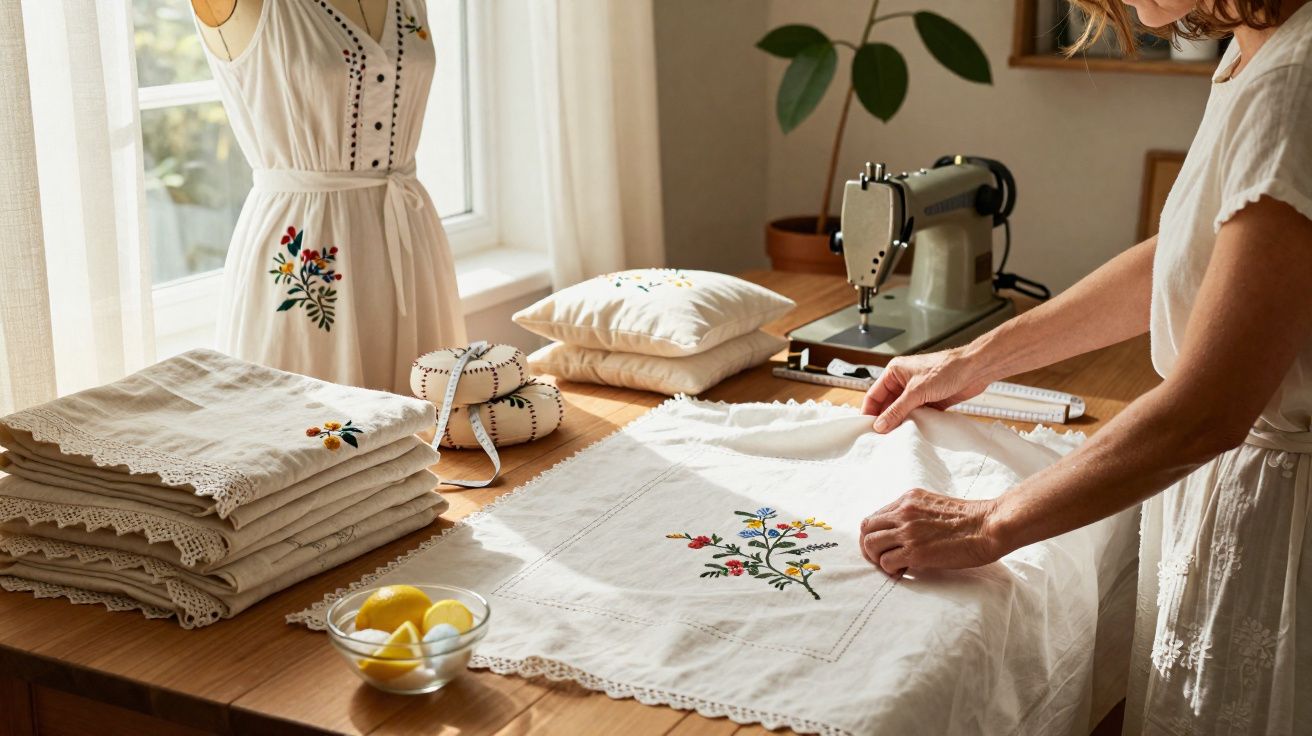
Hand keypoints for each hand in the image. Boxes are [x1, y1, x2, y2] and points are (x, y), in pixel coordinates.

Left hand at [859, 488, 1006, 575]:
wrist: (988, 525)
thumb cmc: (969, 519)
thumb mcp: (934, 505)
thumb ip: (914, 513)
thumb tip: (901, 531)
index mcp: (908, 499)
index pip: (875, 516)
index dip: (875, 534)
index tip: (883, 546)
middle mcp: (904, 512)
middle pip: (867, 529)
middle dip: (869, 547)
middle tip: (880, 558)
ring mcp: (908, 531)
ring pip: (871, 545)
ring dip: (877, 559)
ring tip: (892, 566)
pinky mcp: (916, 551)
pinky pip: (886, 562)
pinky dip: (890, 569)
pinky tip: (903, 571)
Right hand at [862, 349, 990, 432]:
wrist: (975, 370)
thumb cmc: (947, 368)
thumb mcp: (917, 391)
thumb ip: (897, 410)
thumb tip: (880, 424)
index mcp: (894, 372)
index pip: (874, 395)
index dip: (870, 412)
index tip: (867, 429)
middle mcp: (903, 382)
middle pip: (887, 405)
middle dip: (885, 419)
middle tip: (882, 437)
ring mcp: (917, 392)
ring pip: (902, 411)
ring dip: (901, 422)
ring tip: (897, 436)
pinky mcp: (929, 400)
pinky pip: (917, 415)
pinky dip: (915, 423)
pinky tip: (913, 431)